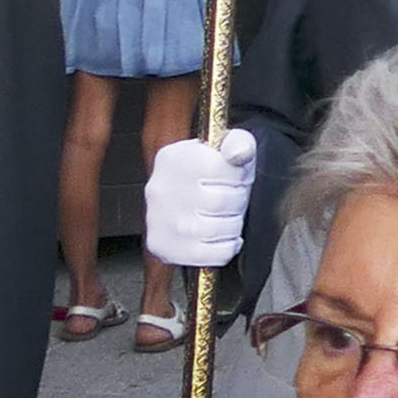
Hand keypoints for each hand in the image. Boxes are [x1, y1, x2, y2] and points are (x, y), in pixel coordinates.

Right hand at [140, 130, 255, 270]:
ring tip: (226, 217)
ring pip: (216, 230)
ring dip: (232, 225)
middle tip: (233, 200)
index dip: (240, 177)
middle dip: (237, 202)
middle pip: (220, 202)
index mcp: (175, 159)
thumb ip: (239, 143)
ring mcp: (158, 220)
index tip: (236, 179)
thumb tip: (239, 153)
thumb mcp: (226, 146)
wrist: (180, 192)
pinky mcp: (162, 246)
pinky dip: (225, 248)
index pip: (223, 170)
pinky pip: (209, 255)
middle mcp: (160, 189)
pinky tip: (222, 237)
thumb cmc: (209, 170)